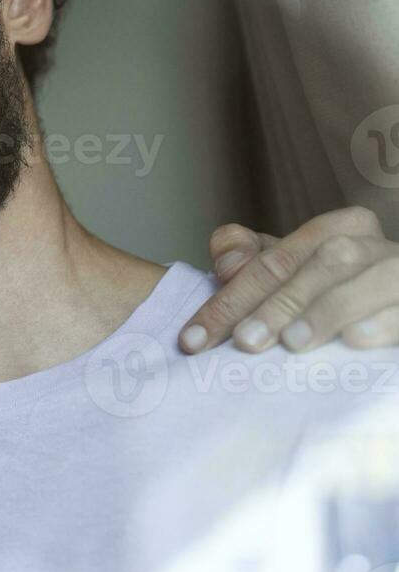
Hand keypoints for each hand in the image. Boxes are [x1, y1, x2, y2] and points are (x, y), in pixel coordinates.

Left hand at [179, 206, 398, 354]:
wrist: (395, 308)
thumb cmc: (336, 296)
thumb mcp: (291, 273)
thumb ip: (251, 260)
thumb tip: (228, 265)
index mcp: (340, 229)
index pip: (274, 260)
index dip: (230, 299)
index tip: (193, 339)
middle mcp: (375, 246)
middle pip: (320, 266)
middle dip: (276, 305)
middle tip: (244, 341)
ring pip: (368, 280)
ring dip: (326, 311)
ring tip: (292, 342)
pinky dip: (381, 323)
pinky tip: (354, 341)